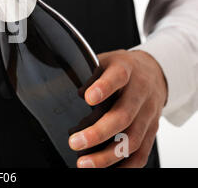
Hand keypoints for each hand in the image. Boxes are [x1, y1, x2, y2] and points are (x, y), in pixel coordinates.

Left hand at [68, 49, 167, 167]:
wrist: (155, 71)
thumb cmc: (123, 67)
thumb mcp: (105, 61)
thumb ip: (90, 74)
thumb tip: (76, 94)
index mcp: (127, 69)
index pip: (118, 77)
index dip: (104, 87)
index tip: (88, 98)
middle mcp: (141, 92)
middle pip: (124, 115)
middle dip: (98, 133)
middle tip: (75, 143)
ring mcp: (149, 113)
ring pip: (133, 139)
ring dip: (108, 155)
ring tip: (85, 163)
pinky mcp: (152, 130)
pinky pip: (143, 153)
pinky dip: (126, 166)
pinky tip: (108, 170)